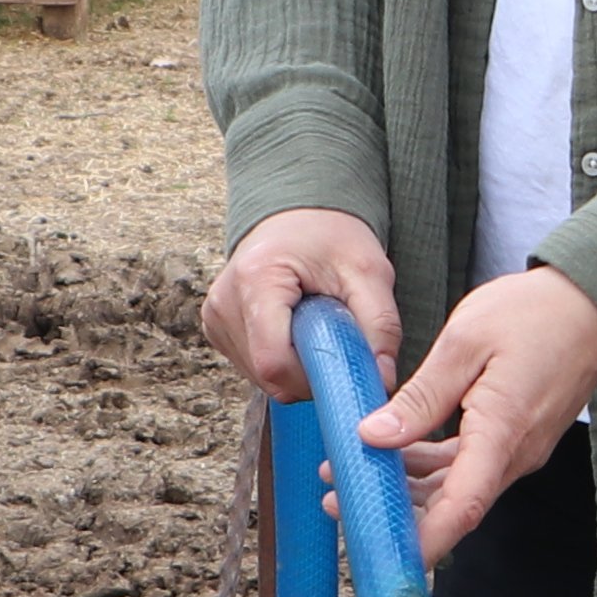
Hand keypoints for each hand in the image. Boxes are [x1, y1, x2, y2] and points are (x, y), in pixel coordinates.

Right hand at [202, 208, 396, 400]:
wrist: (299, 216)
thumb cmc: (331, 237)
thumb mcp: (369, 271)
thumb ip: (381, 326)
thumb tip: (382, 380)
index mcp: (256, 279)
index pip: (275, 362)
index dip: (314, 377)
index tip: (342, 362)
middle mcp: (224, 301)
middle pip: (267, 374)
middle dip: (309, 373)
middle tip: (334, 339)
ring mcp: (214, 316)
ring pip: (260, 377)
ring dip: (296, 368)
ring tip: (313, 327)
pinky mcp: (215, 327)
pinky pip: (252, 368)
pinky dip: (281, 361)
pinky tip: (293, 330)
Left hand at [374, 264, 596, 560]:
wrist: (592, 302)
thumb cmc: (535, 312)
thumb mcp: (465, 342)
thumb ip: (421, 396)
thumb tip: (373, 435)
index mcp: (502, 432)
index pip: (464, 507)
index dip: (426, 541)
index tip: (387, 559)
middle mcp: (515, 454)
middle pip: (452, 505)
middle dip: (395, 513)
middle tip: (337, 499)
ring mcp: (518, 449)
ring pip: (456, 487)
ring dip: (406, 488)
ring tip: (349, 470)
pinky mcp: (514, 438)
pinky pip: (469, 466)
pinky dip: (430, 467)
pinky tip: (395, 452)